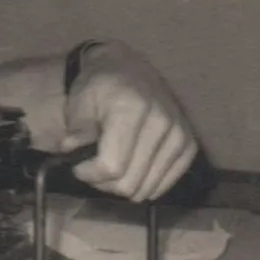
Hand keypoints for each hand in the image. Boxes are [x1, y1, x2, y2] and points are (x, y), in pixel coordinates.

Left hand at [59, 41, 198, 201]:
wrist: (129, 71)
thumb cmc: (99, 88)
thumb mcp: (79, 100)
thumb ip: (77, 128)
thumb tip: (70, 148)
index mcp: (131, 108)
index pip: (111, 165)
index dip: (89, 174)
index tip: (77, 167)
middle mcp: (162, 122)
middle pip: (130, 182)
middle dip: (103, 183)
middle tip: (92, 170)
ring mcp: (179, 134)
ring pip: (146, 188)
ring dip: (123, 186)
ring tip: (110, 168)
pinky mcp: (189, 145)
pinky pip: (165, 184)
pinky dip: (144, 184)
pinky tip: (131, 171)